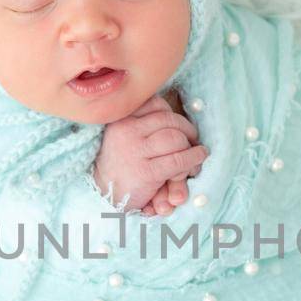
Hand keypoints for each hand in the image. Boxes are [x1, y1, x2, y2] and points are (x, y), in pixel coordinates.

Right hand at [93, 95, 207, 216]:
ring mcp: (135, 151)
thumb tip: (181, 122)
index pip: (156, 104)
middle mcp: (127, 131)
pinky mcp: (146, 173)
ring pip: (176, 138)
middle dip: (187, 130)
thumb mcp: (128, 139)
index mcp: (122, 119)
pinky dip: (193, 160)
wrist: (103, 196)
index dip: (173, 114)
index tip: (178, 126)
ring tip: (194, 156)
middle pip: (170, 120)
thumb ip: (150, 127)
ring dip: (190, 147)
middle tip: (193, 140)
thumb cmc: (121, 166)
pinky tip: (197, 161)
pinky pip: (178, 161)